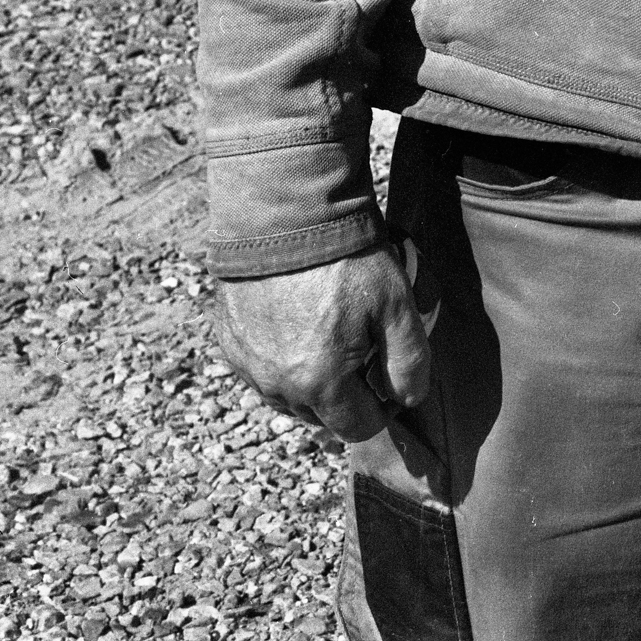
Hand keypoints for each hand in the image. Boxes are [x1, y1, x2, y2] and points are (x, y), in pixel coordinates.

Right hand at [214, 247, 431, 446]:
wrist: (285, 215)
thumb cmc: (346, 258)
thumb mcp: (397, 304)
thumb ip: (409, 362)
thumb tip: (410, 400)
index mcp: (321, 384)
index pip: (358, 426)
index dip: (382, 406)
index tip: (387, 374)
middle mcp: (278, 386)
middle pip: (321, 415)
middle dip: (346, 395)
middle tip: (361, 349)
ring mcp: (250, 366)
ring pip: (288, 397)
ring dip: (311, 381)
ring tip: (329, 336)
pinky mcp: (230, 342)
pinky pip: (261, 370)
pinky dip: (280, 360)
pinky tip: (296, 324)